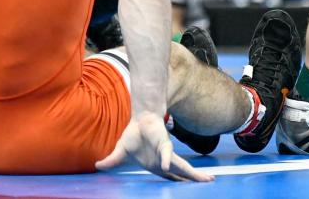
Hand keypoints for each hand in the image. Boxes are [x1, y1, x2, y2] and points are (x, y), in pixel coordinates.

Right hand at [96, 112, 212, 181]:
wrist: (137, 116)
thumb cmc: (134, 134)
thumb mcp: (121, 151)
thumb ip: (113, 161)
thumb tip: (97, 165)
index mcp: (158, 165)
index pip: (173, 178)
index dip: (181, 184)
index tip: (194, 190)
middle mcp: (165, 160)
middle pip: (183, 173)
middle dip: (196, 180)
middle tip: (211, 182)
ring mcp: (165, 152)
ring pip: (182, 166)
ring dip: (193, 174)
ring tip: (207, 179)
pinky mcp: (163, 142)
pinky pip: (166, 152)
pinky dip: (167, 159)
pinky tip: (168, 167)